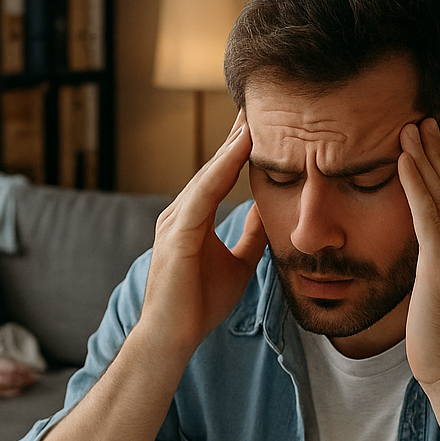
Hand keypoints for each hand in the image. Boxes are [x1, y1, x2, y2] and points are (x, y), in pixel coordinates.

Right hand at [137, 110, 268, 360]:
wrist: (173, 338)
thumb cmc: (199, 305)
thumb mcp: (238, 264)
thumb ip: (250, 237)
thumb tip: (266, 213)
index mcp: (192, 218)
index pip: (219, 175)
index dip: (239, 148)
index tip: (262, 122)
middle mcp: (179, 212)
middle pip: (213, 166)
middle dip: (236, 135)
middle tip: (257, 102)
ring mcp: (174, 221)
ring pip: (208, 174)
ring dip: (232, 144)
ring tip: (254, 116)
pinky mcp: (177, 233)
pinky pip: (203, 193)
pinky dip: (222, 169)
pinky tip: (240, 148)